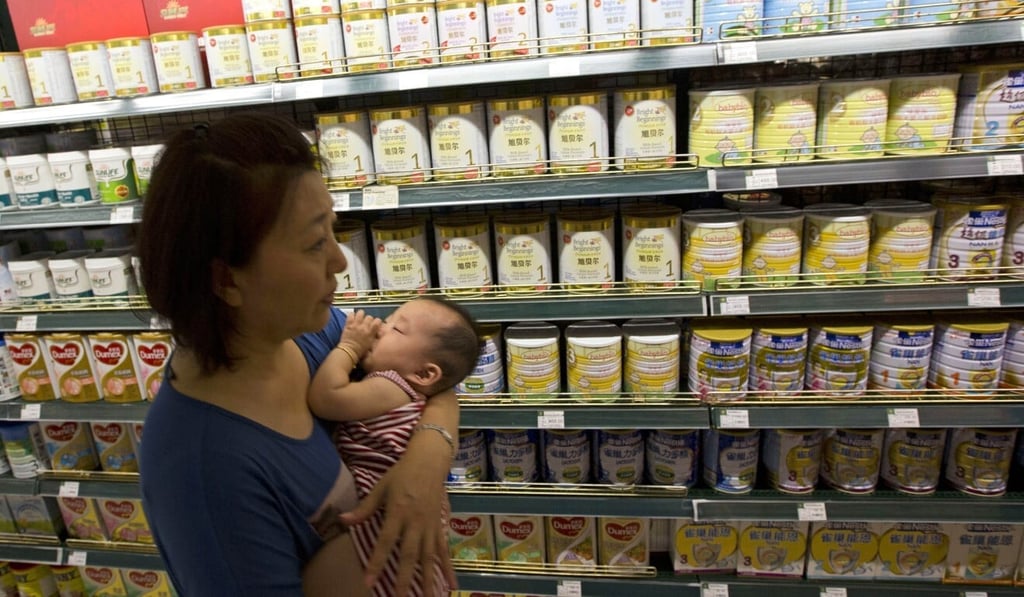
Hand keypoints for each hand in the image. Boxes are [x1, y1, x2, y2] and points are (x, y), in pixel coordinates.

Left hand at [340, 310, 380, 357]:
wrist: (349, 352)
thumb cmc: (361, 350)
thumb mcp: (371, 344)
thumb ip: (374, 336)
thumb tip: (377, 332)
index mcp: (370, 332)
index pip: (378, 320)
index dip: (377, 321)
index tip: (375, 324)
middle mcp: (364, 327)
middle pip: (369, 317)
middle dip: (369, 319)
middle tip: (366, 323)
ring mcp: (356, 325)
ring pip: (361, 313)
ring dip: (361, 315)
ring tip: (359, 319)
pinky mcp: (348, 324)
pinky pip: (351, 314)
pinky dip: (352, 315)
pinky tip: (352, 318)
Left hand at [340, 446, 454, 594]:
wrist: (430, 461)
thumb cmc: (402, 473)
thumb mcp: (381, 487)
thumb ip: (364, 508)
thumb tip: (343, 520)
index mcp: (398, 511)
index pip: (386, 541)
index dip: (377, 562)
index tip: (370, 581)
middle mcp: (416, 522)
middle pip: (409, 554)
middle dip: (404, 578)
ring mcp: (430, 525)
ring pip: (429, 556)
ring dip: (429, 579)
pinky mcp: (440, 525)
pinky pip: (444, 550)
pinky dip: (448, 567)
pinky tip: (452, 583)